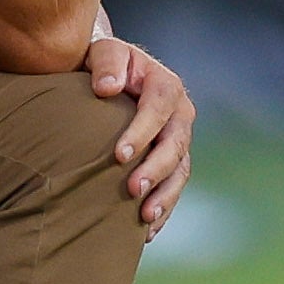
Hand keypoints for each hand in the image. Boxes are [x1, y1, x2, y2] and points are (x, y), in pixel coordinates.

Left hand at [86, 33, 194, 228]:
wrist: (111, 78)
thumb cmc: (104, 66)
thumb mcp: (103, 52)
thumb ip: (106, 62)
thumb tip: (107, 88)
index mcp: (165, 85)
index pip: (159, 108)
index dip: (142, 132)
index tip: (118, 155)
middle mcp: (179, 114)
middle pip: (176, 144)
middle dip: (156, 169)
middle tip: (133, 190)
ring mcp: (178, 140)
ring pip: (180, 171)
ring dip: (165, 195)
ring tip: (145, 217)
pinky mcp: (172, 162)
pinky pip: (174, 188)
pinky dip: (163, 209)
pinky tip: (145, 231)